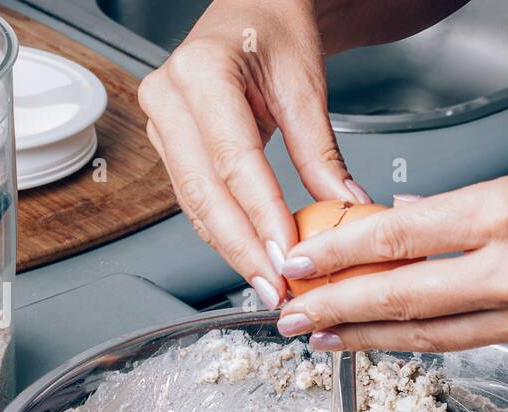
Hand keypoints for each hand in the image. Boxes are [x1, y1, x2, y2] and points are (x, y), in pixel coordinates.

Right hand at [137, 0, 370, 308]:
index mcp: (201, 73)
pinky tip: (253, 260)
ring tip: (270, 285)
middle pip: (205, 194)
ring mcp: (162, 125)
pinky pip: (196, 202)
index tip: (287, 257)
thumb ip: (321, 151)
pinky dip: (226, 235)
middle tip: (277, 289)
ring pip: (196, 206)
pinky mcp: (170, 147)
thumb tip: (345, 206)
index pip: (234, 161)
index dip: (260, 217)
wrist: (253, 12)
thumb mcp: (305, 85)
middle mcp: (169, 99)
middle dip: (244, 250)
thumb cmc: (275, 32)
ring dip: (234, 251)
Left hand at [275, 153, 507, 350]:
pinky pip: (472, 342)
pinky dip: (424, 344)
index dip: (340, 252)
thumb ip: (478, 208)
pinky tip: (392, 343)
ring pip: (430, 330)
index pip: (401, 232)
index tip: (299, 258)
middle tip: (285, 316)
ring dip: (368, 337)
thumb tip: (413, 225)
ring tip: (323, 339)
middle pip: (401, 293)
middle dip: (335, 307)